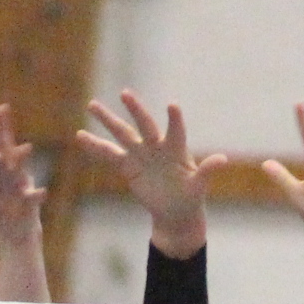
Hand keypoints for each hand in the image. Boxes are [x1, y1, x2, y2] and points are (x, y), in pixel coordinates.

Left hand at [0, 102, 45, 229]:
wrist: (15, 222)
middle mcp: (8, 165)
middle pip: (4, 144)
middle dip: (2, 128)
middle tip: (0, 108)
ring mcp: (19, 181)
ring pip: (20, 167)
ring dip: (21, 158)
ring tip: (25, 147)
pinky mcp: (29, 199)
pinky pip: (34, 197)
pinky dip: (38, 195)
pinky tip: (42, 192)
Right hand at [73, 90, 222, 255]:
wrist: (175, 210)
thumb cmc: (191, 197)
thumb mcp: (199, 187)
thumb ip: (207, 171)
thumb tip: (223, 160)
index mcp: (176, 150)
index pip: (175, 131)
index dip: (174, 119)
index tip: (172, 106)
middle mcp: (156, 146)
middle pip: (144, 125)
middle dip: (135, 110)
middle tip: (125, 93)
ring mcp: (140, 154)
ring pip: (122, 134)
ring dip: (107, 120)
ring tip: (91, 104)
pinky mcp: (127, 166)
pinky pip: (109, 155)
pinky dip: (94, 147)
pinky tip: (80, 136)